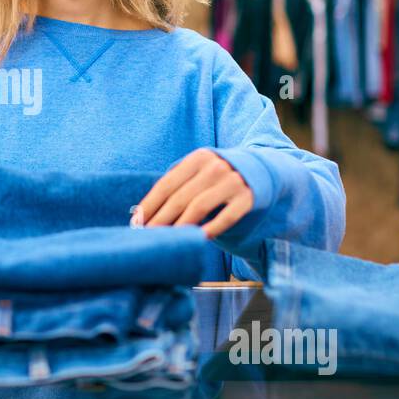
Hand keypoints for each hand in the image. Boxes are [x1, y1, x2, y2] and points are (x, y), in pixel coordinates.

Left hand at [135, 149, 253, 237]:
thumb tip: (142, 212)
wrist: (261, 169)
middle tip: (148, 236)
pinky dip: (211, 229)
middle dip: (161, 219)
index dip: (150, 204)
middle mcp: (215, 167)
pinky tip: (198, 239)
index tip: (137, 222)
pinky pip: (226, 217)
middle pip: (180, 198)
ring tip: (168, 241)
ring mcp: (233, 181)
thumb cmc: (218, 175)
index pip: (167, 184)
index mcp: (198, 158)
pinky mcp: (247, 198)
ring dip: (181, 226)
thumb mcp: (200, 170)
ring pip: (199, 207)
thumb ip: (177, 184)